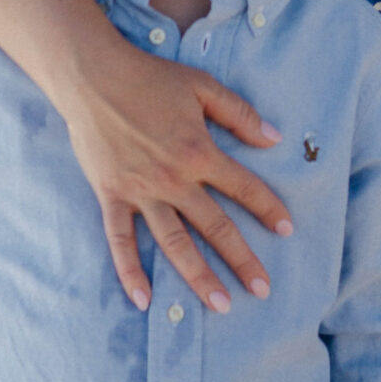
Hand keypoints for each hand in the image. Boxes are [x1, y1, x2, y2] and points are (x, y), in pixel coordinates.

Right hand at [64, 28, 291, 312]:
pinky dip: (130, 271)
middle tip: (262, 289)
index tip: (286, 230)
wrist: (94, 77)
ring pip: (174, 243)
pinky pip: (121, 240)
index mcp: (199, 152)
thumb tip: (274, 138)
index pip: (243, 187)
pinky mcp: (111, 196)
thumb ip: (239, 113)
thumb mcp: (202, 86)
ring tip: (219, 304)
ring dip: (198, 276)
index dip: (268, 208)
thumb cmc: (150, 78)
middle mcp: (174, 179)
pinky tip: (143, 299)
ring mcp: (141, 192)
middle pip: (214, 226)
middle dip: (241, 259)